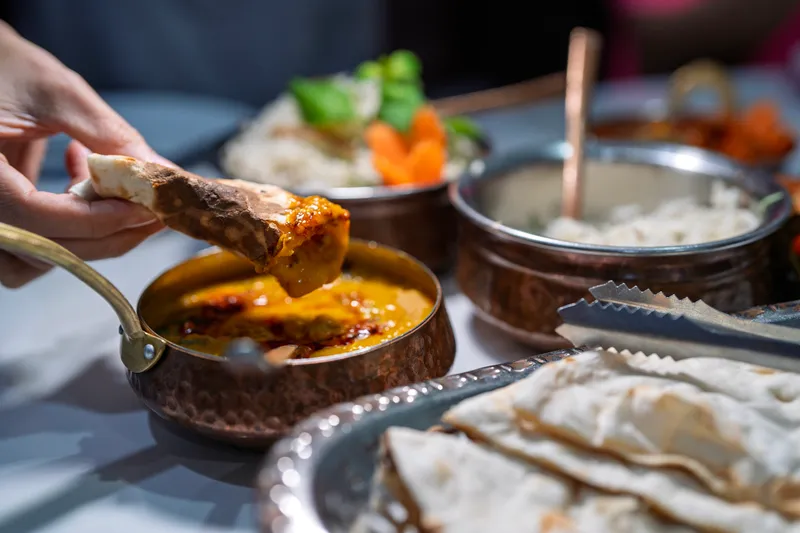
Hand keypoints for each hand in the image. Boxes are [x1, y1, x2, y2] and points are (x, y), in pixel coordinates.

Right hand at [0, 21, 168, 287]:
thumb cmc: (3, 64)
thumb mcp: (57, 93)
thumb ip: (109, 137)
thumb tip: (164, 174)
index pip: (36, 218)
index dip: (96, 220)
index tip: (144, 209)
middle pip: (40, 251)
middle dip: (105, 236)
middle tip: (150, 213)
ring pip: (32, 263)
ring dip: (85, 240)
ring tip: (111, 196)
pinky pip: (29, 247)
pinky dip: (65, 233)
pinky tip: (82, 188)